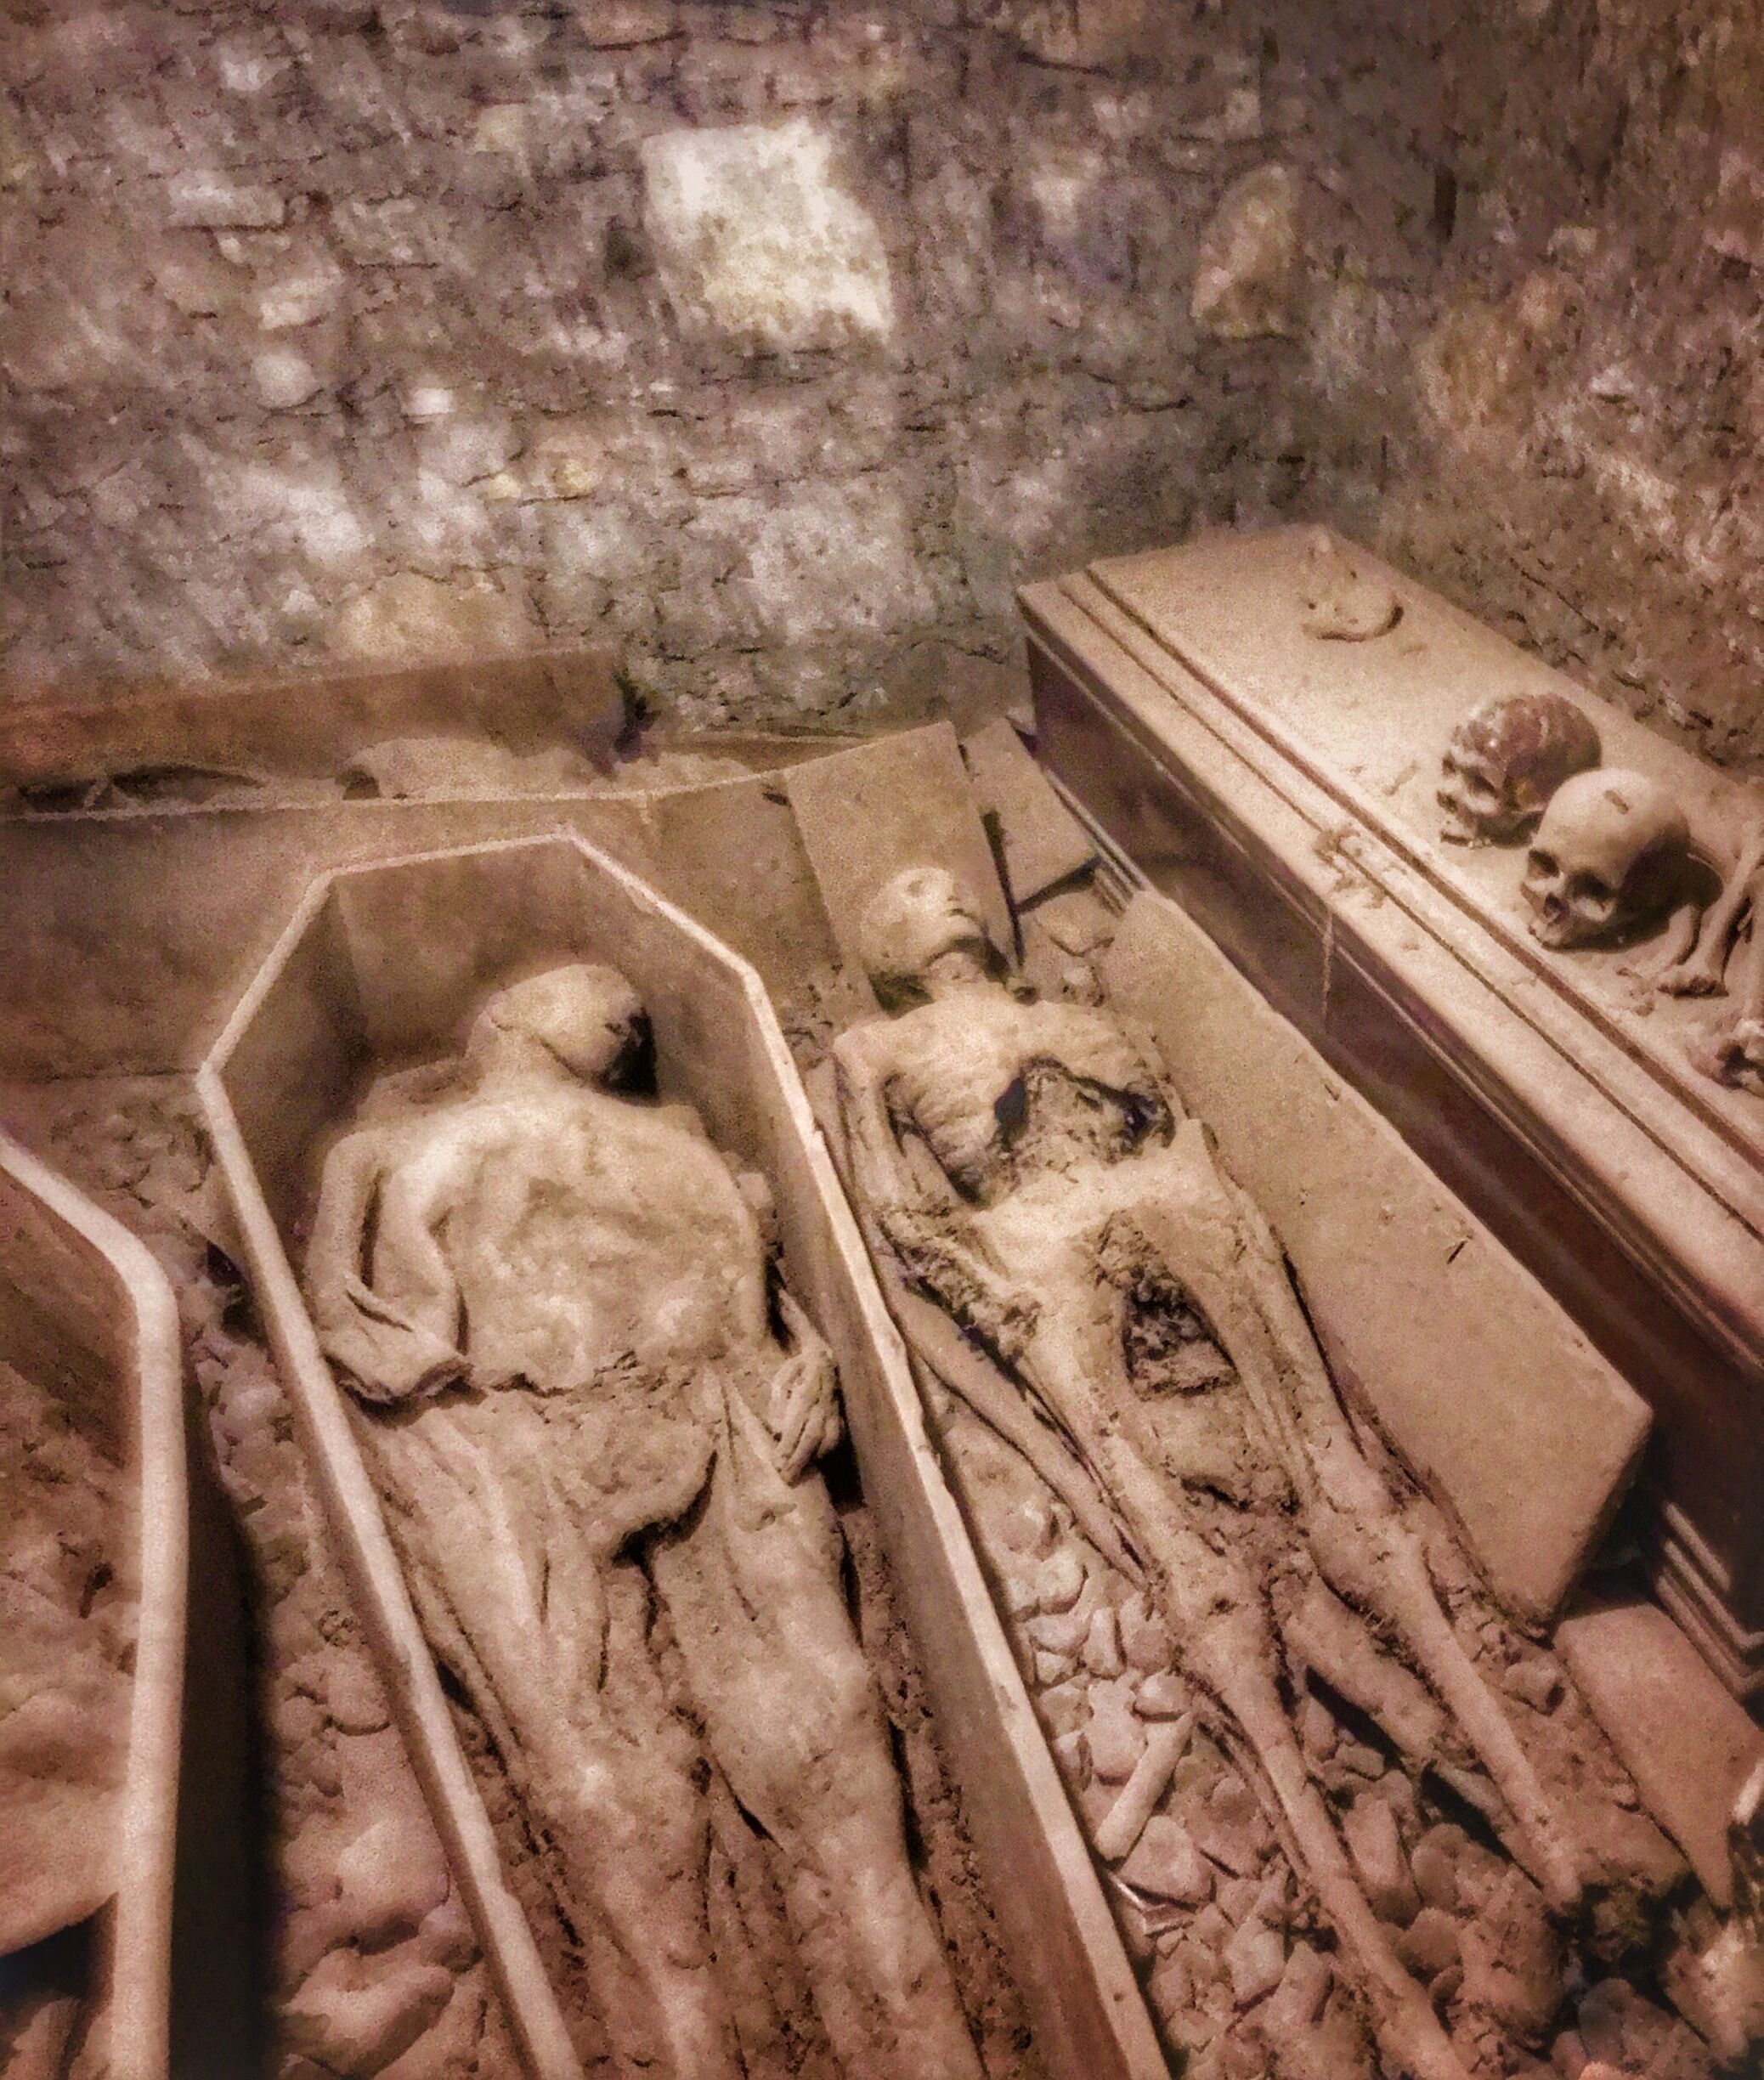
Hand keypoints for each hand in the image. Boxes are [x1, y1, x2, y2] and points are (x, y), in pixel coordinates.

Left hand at [769, 1290, 842, 1480]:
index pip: (797, 1421)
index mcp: (807, 1390)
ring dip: (815, 1457)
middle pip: (813, 1435)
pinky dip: (828, 1450)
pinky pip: (838, 1436)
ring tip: (801, 1472)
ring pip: (829, 1438)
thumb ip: (778, 1402)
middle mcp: (824, 1401)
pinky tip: (816, 1459)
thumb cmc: (798, 1368)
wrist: (825, 1354)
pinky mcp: (842, 1414)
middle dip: (800, 1458)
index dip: (788, 1443)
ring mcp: (836, 1409)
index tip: (778, 1462)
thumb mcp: (782, 1377)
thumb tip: (778, 1430)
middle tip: (787, 1478)